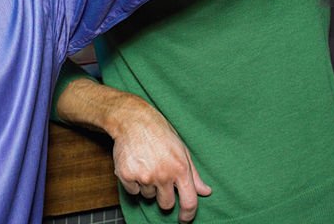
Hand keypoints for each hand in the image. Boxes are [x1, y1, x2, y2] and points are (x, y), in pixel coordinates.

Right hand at [110, 96, 210, 221]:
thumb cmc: (160, 133)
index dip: (188, 215)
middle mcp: (163, 174)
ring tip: (147, 164)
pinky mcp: (127, 176)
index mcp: (180, 168)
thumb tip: (206, 192)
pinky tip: (136, 165)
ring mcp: (144, 176)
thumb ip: (194, 175)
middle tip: (160, 177)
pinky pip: (133, 191)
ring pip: (148, 196)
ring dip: (148, 185)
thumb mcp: (182, 151)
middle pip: (166, 204)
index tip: (184, 219)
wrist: (134, 120)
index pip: (189, 201)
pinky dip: (133, 182)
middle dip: (164, 196)